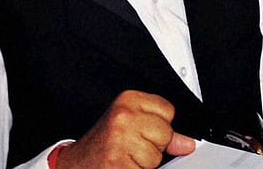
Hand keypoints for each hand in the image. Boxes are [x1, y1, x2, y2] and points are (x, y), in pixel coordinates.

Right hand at [56, 91, 194, 168]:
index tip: (142, 130)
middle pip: (165, 133)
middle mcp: (124, 116)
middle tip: (132, 146)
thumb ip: (162, 129)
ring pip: (157, 155)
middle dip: (154, 145)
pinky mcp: (118, 162)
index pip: (168, 110)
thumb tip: (187, 143)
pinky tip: (123, 165)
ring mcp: (120, 139)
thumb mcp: (131, 125)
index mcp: (128, 100)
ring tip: (126, 156)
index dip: (159, 125)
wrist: (75, 164)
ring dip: (144, 161)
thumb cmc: (104, 143)